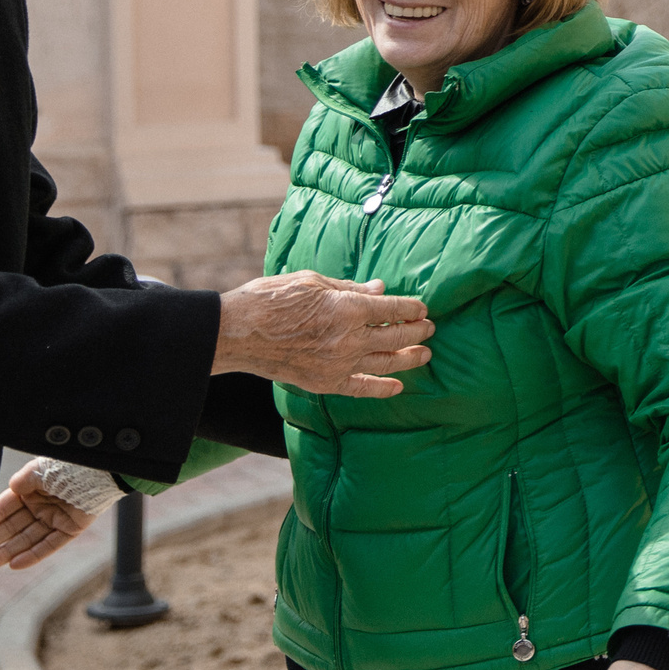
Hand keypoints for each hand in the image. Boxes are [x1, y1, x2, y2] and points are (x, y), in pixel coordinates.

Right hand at [0, 459, 99, 568]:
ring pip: (28, 539)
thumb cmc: (68, 465)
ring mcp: (55, 518)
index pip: (5, 508)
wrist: (100, 469)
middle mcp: (41, 506)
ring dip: (10, 551)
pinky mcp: (71, 528)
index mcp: (31, 491)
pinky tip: (16, 564)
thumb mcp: (40, 469)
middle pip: (14, 527)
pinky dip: (34, 554)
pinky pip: (50, 544)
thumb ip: (23, 480)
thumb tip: (11, 489)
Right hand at [213, 271, 432, 396]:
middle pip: (396, 337)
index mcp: (348, 308)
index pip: (393, 310)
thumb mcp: (314, 281)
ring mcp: (338, 364)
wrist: (238, 332)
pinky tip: (397, 386)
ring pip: (385, 363)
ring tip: (426, 355)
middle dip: (417, 332)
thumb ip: (351, 288)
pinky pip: (361, 388)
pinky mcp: (325, 382)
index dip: (412, 309)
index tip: (423, 309)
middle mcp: (349, 339)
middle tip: (430, 329)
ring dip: (409, 359)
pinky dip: (382, 388)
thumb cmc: (272, 298)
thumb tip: (380, 290)